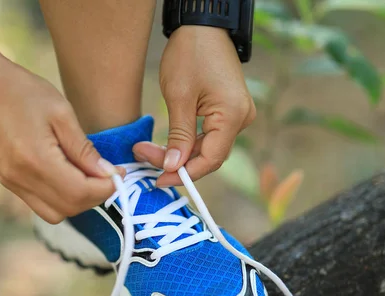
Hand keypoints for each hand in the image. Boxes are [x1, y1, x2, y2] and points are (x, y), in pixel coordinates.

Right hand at [0, 61, 121, 223]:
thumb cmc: (25, 92)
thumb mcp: (62, 113)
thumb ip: (84, 149)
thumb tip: (107, 174)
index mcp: (36, 159)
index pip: (79, 193)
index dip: (105, 189)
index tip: (119, 174)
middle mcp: (21, 178)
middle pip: (69, 208)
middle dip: (94, 197)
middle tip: (107, 175)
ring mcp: (12, 183)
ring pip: (55, 213)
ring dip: (77, 201)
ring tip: (88, 176)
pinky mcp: (8, 182)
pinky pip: (40, 204)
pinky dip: (60, 197)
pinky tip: (67, 174)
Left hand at [133, 26, 255, 186]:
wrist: (203, 27)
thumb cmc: (191, 54)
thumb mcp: (179, 98)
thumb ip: (178, 136)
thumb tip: (173, 167)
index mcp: (233, 116)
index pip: (210, 159)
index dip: (184, 174)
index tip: (158, 179)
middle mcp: (241, 119)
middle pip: (208, 155)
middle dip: (176, 162)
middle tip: (144, 157)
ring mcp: (236, 115)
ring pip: (207, 147)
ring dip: (179, 153)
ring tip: (148, 150)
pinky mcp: (228, 111)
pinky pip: (208, 135)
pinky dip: (187, 142)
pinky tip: (166, 143)